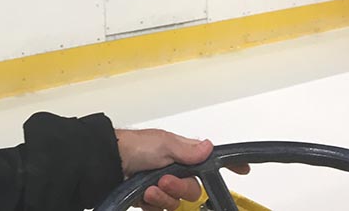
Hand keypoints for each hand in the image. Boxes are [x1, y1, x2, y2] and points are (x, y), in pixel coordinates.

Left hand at [115, 128, 250, 210]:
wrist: (106, 164)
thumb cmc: (132, 147)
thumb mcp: (162, 144)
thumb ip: (187, 150)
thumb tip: (208, 147)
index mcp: (179, 153)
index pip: (207, 160)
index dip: (225, 165)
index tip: (243, 170)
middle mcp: (173, 169)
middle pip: (194, 189)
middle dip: (180, 188)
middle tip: (165, 181)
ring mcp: (161, 185)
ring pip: (178, 202)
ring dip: (164, 197)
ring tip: (149, 189)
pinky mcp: (150, 197)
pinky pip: (162, 210)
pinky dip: (154, 205)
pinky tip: (145, 196)